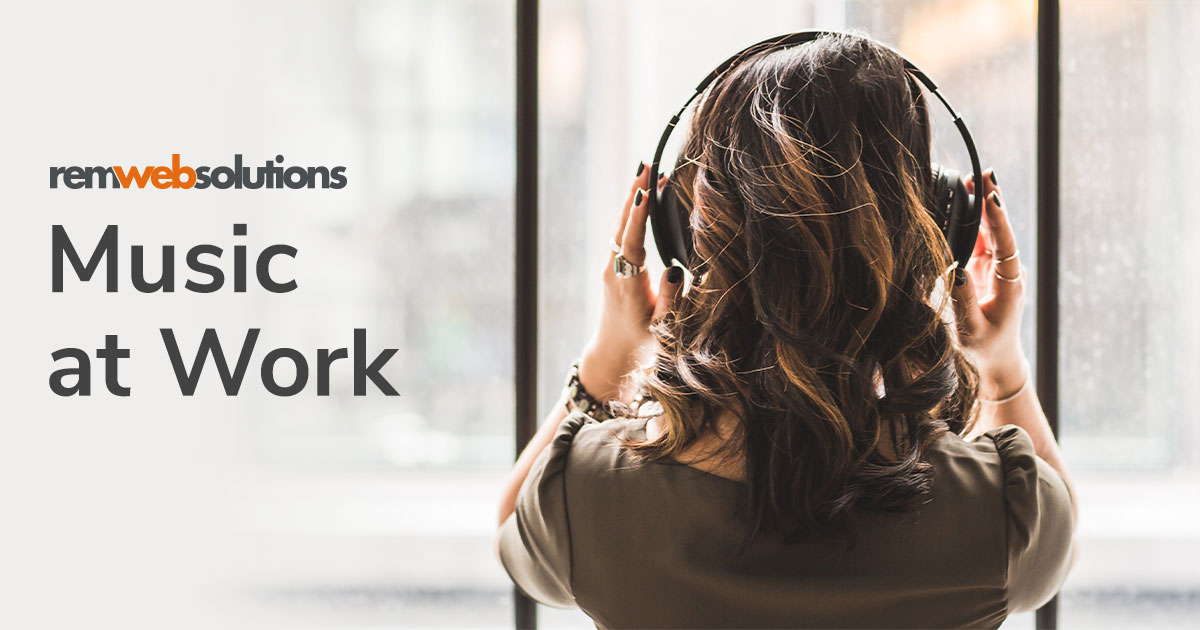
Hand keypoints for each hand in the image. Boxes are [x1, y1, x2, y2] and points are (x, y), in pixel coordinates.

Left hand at [578, 162, 684, 402]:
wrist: (613, 351)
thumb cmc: (642, 341)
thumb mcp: (662, 326)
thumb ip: (670, 299)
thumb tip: (674, 270)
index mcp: (627, 283)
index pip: (632, 242)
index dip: (638, 216)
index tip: (645, 190)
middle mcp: (615, 270)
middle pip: (622, 224)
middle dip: (635, 193)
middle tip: (646, 164)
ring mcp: (611, 266)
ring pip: (621, 225)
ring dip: (633, 197)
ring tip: (646, 170)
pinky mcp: (613, 265)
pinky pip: (622, 232)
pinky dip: (632, 212)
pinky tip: (641, 196)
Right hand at [952, 168, 1028, 398]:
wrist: (998, 358)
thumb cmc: (984, 347)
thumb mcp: (971, 329)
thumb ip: (963, 300)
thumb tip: (954, 270)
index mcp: (1010, 283)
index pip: (1005, 244)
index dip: (998, 220)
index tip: (992, 198)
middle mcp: (1008, 270)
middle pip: (1000, 229)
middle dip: (992, 201)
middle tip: (984, 173)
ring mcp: (998, 267)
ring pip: (991, 230)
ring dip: (983, 205)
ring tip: (974, 179)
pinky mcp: (986, 268)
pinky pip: (981, 239)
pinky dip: (974, 219)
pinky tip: (966, 200)